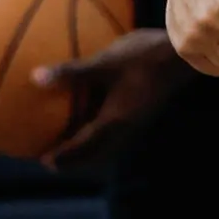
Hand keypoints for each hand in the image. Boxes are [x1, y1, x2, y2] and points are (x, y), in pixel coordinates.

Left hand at [34, 29, 189, 171]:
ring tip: (72, 139)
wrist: (182, 56)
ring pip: (107, 144)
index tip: (43, 161)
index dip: (63, 157)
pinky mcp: (142, 112)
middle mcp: (125, 129)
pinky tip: (96, 113)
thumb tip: (36, 78)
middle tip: (53, 157)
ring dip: (88, 146)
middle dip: (74, 159)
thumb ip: (72, 72)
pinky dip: (100, 132)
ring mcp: (136, 122)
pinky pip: (116, 131)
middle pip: (95, 154)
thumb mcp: (104, 63)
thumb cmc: (143, 58)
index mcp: (113, 123)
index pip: (83, 149)